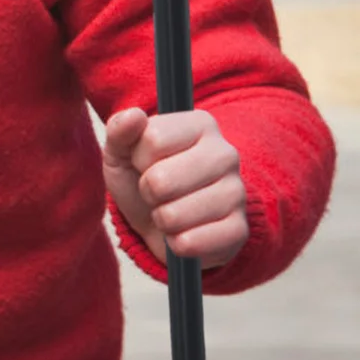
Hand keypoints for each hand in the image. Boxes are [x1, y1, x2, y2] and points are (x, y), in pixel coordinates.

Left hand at [102, 107, 247, 269]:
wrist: (162, 223)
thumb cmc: (142, 179)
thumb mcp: (122, 151)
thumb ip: (120, 129)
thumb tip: (133, 115)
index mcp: (200, 124)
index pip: (154, 139)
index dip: (139, 158)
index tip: (146, 162)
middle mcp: (225, 154)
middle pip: (161, 179)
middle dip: (148, 191)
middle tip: (157, 191)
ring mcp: (237, 193)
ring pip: (174, 215)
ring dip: (161, 219)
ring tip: (170, 211)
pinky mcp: (239, 231)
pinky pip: (191, 242)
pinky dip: (176, 244)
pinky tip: (183, 233)